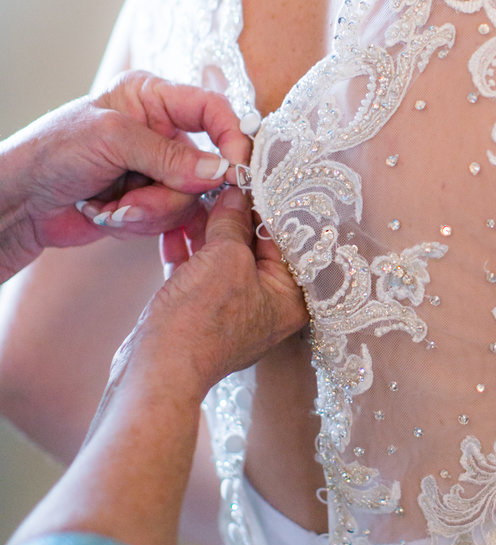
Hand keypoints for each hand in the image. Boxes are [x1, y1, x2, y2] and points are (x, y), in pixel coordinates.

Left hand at [0, 72, 250, 277]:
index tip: (235, 167)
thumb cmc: (53, 151)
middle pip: (205, 165)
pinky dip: (140, 223)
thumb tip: (219, 171)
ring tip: (112, 208)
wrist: (21, 200)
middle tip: (133, 199)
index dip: (231, 136)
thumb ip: (167, 155)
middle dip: (170, 191)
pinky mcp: (150, 201)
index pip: (212, 108)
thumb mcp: (111, 139)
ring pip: (188, 199)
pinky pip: (170, 219)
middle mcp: (161, 131)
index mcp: (154, 97)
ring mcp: (157, 169)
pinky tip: (109, 215)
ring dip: (149, 210)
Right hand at [131, 186, 307, 391]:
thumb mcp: (226, 258)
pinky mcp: (198, 311)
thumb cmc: (202, 320)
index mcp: (290, 297)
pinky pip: (197, 270)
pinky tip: (174, 220)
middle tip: (222, 179)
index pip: (285, 239)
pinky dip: (187, 247)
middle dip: (235, 213)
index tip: (254, 175)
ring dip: (207, 226)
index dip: (268, 205)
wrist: (156, 369)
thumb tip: (237, 192)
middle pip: (255, 247)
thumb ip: (234, 221)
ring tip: (196, 193)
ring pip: (222, 256)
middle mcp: (266, 304)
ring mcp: (230, 309)